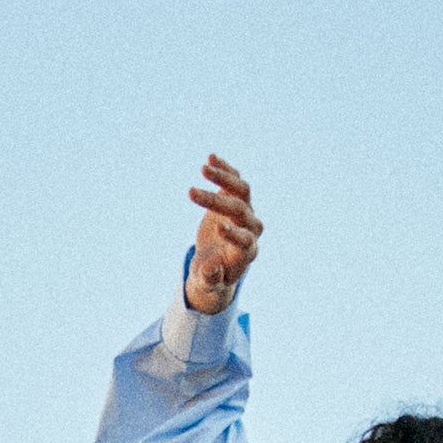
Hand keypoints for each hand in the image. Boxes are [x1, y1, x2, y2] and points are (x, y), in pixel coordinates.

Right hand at [183, 155, 262, 312]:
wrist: (217, 263)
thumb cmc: (212, 277)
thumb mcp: (208, 284)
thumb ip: (210, 279)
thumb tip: (209, 269)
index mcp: (246, 252)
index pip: (245, 240)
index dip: (234, 234)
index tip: (218, 228)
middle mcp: (251, 228)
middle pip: (239, 210)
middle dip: (215, 202)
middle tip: (190, 192)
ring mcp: (246, 210)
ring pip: (241, 189)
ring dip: (223, 177)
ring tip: (204, 168)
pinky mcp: (237, 198)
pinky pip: (234, 180)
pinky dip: (225, 169)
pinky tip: (211, 158)